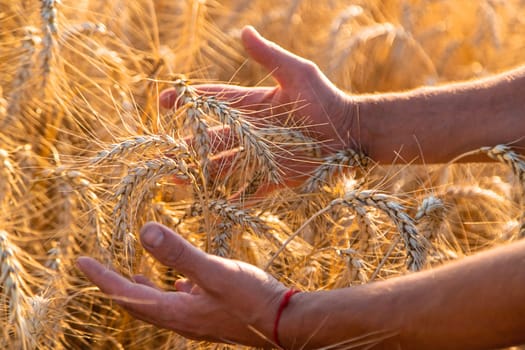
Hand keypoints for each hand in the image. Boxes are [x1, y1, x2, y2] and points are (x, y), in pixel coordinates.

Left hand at [77, 222, 286, 346]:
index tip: (81, 261)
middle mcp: (181, 321)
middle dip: (115, 286)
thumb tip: (144, 231)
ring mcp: (197, 320)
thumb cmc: (251, 298)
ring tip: (130, 276)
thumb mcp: (214, 271)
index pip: (128, 294)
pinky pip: (181, 304)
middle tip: (98, 269)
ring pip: (158, 306)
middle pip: (138, 305)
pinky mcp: (212, 315)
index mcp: (176, 312)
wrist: (284, 323)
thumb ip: (179, 253)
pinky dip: (170, 292)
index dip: (103, 277)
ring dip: (140, 290)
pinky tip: (179, 283)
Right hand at [160, 26, 356, 194]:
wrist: (351, 132)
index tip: (164, 102)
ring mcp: (262, 156)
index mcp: (252, 106)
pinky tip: (216, 205)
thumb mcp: (297, 73)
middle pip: (211, 139)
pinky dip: (235, 199)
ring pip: (224, 166)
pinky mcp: (276, 177)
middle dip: (187, 145)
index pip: (213, 103)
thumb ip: (270, 56)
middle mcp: (251, 133)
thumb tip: (244, 31)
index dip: (188, 101)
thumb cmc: (326, 99)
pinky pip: (251, 190)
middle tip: (165, 153)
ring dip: (202, 174)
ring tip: (178, 181)